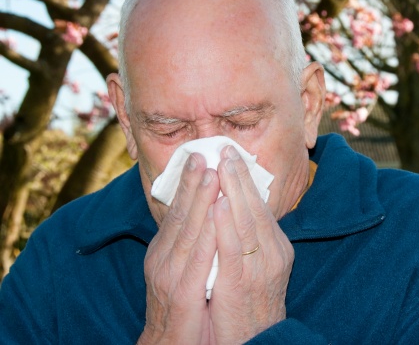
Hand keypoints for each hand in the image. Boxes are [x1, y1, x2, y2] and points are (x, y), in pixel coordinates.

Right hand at [138, 153, 220, 343]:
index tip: (199, 156)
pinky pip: (197, 260)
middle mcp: (163, 257)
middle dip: (192, 182)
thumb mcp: (183, 266)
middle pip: (180, 213)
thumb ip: (193, 240)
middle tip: (203, 153)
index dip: (188, 182)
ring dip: (199, 200)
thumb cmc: (182, 304)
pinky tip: (216, 215)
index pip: (178, 210)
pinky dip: (207, 234)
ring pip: (187, 230)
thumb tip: (209, 210)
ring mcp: (170, 274)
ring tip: (211, 173)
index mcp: (165, 249)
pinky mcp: (181, 293)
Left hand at [209, 146, 294, 343]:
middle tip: (226, 149)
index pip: (260, 206)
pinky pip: (234, 250)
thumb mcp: (259, 266)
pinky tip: (217, 205)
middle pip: (255, 207)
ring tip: (222, 165)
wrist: (256, 341)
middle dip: (240, 176)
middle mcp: (274, 253)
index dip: (245, 180)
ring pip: (246, 222)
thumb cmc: (251, 304)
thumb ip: (250, 239)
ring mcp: (261, 268)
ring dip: (233, 191)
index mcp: (277, 247)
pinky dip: (225, 226)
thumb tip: (234, 209)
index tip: (233, 157)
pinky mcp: (242, 284)